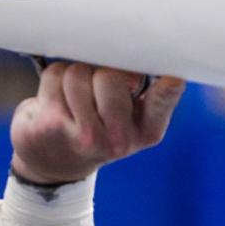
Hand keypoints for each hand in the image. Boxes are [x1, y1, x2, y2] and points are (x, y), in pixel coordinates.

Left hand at [9, 63, 184, 183]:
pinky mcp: (52, 124)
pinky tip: (57, 99)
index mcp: (146, 132)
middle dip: (100, 71)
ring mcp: (84, 134)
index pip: (163, 100)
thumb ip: (149, 92)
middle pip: (111, 75)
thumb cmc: (98, 130)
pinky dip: (54, 79)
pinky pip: (55, 75)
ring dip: (74, 75)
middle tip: (95, 88)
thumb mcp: (133, 120)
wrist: (54, 161)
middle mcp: (119, 139)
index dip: (168, 83)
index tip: (172, 76)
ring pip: (79, 72)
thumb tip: (157, 64)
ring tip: (75, 96)